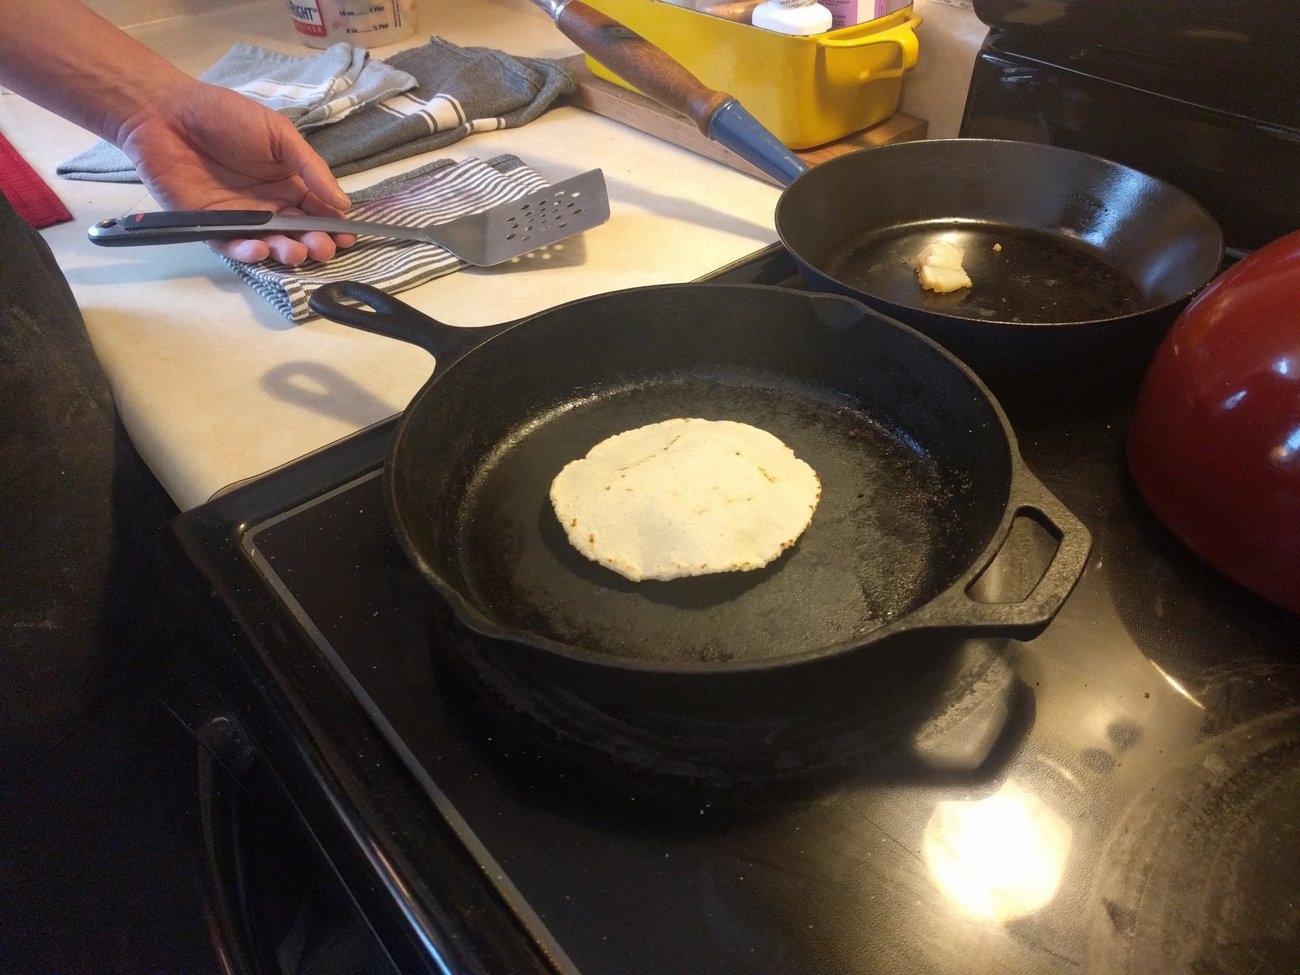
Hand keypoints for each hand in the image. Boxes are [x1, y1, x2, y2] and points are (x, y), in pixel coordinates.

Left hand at [119, 80, 356, 264]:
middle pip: (298, 233)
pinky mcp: (210, 226)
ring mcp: (240, 217)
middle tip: (323, 247)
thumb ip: (311, 168)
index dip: (334, 225)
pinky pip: (232, 246)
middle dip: (315, 244)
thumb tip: (343, 203)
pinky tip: (260, 249)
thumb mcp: (279, 134)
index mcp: (288, 182)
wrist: (167, 112)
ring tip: (297, 251)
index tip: (348, 236)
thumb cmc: (226, 115)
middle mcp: (268, 204)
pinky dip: (247, 252)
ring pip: (270, 244)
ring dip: (286, 252)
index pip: (318, 210)